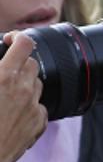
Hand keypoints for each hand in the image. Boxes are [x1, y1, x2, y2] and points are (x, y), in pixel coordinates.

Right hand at [0, 31, 45, 161]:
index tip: (10, 41)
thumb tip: (1, 71)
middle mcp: (24, 89)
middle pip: (32, 64)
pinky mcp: (39, 123)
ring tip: (6, 95)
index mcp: (4, 77)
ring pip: (38, 84)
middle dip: (20, 64)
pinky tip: (13, 114)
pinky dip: (30, 106)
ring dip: (25, 84)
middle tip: (5, 71)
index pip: (24, 44)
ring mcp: (34, 106)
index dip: (18, 38)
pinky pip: (40, 106)